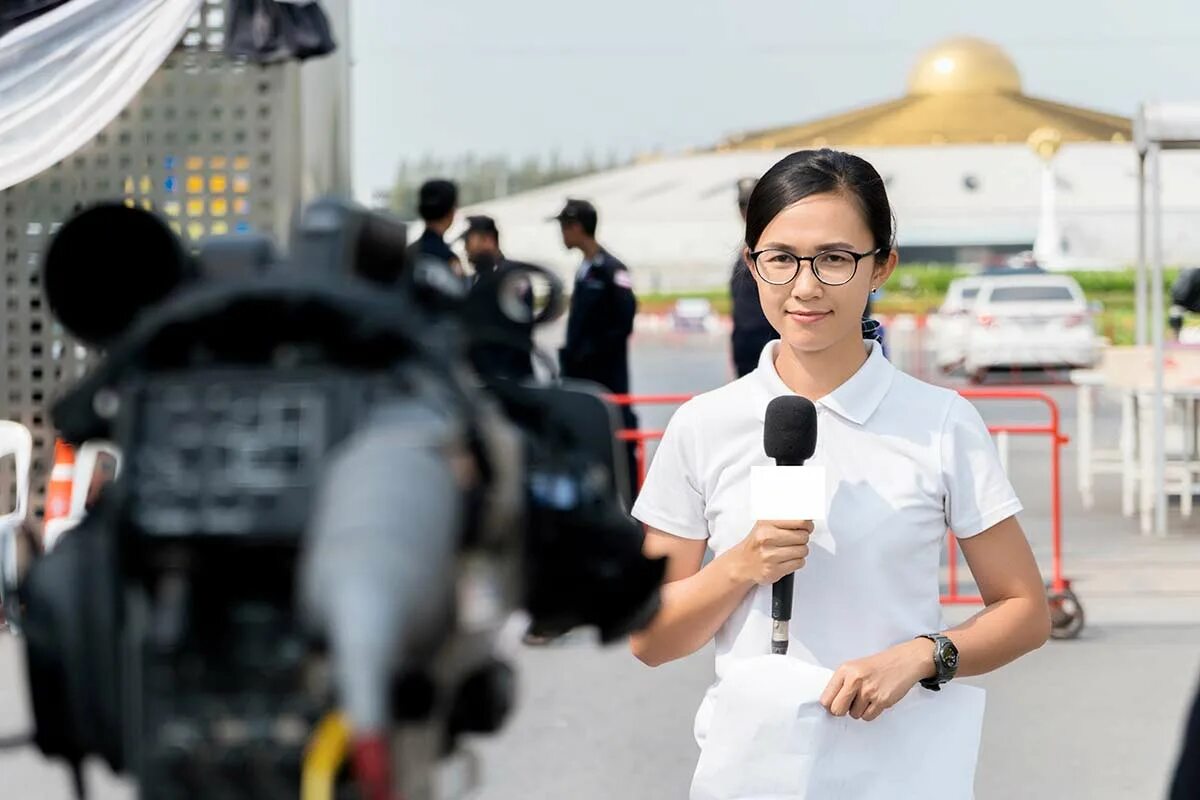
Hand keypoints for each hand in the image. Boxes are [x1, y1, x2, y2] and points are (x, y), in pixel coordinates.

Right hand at [730, 519, 812, 585]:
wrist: (743, 563)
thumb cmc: (757, 544)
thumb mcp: (766, 525)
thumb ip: (785, 519)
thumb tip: (807, 518)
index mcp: (766, 524)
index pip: (799, 521)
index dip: (807, 525)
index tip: (807, 527)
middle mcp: (767, 538)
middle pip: (803, 536)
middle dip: (803, 538)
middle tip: (796, 539)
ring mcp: (770, 555)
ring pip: (803, 551)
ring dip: (800, 551)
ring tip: (790, 550)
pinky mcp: (774, 570)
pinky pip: (799, 563)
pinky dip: (797, 562)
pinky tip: (788, 559)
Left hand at [820, 639, 934, 721]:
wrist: (902, 662)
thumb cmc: (877, 666)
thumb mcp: (854, 667)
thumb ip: (841, 683)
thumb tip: (829, 703)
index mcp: (845, 670)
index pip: (826, 698)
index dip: (830, 705)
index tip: (834, 704)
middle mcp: (855, 680)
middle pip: (837, 710)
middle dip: (842, 710)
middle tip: (849, 704)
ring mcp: (869, 691)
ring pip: (854, 715)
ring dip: (859, 710)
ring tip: (866, 697)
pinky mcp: (882, 701)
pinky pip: (867, 717)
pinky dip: (870, 713)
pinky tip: (874, 701)